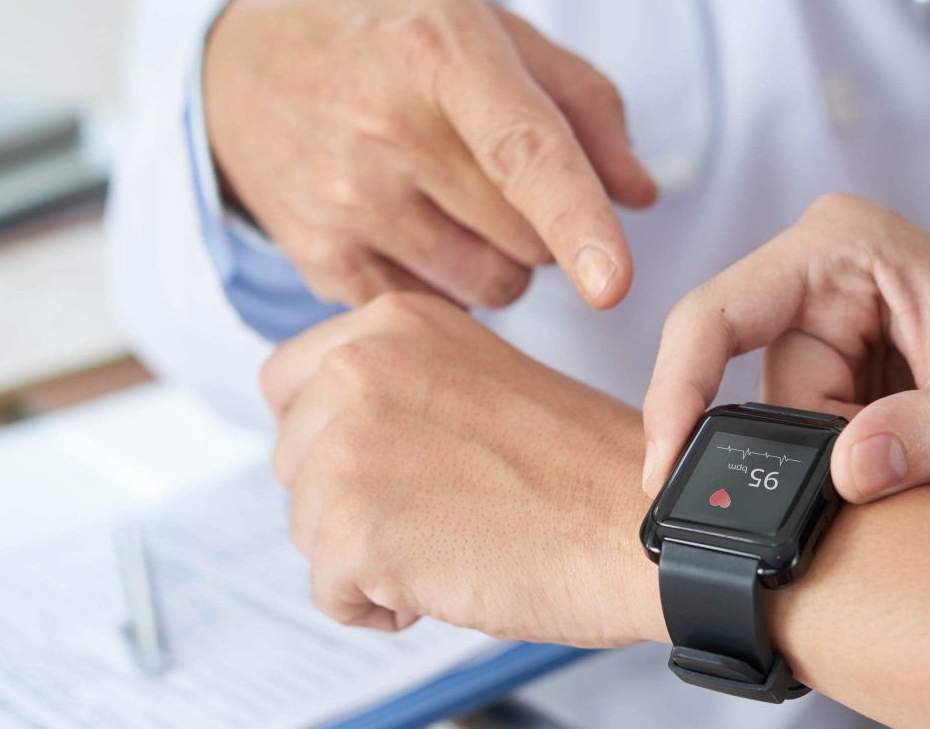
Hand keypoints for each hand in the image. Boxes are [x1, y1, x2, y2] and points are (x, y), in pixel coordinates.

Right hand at [206, 0, 655, 308]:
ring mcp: (344, 201)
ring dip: (501, 259)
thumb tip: (640, 195)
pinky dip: (448, 283)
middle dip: (544, 224)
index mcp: (438, 50)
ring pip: (491, 284)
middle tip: (500, 177)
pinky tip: (412, 228)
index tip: (614, 285)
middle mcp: (384, 129)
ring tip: (454, 202)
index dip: (579, 220)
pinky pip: (433, 307)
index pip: (524, 151)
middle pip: (526, 236)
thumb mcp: (483, 26)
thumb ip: (579, 100)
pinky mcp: (319, 259)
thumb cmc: (382, 36)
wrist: (239, 62)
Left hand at [259, 293, 663, 645]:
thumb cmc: (583, 468)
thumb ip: (396, 384)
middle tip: (440, 505)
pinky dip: (381, 605)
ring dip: (368, 552)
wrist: (641, 527)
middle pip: (292, 461)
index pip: (287, 383)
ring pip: (307, 529)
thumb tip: (327, 424)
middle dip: (349, 498)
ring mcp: (349, 447)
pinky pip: (330, 593)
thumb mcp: (476, 376)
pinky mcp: (354, 528)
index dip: (325, 436)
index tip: (375, 462)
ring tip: (454, 537)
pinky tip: (447, 578)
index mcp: (391, 324)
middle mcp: (358, 370)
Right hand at [642, 194, 929, 502]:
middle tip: (876, 468)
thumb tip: (844, 473)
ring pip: (772, 424)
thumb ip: (924, 433)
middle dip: (801, 444)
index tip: (664, 462)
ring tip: (914, 455)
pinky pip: (796, 437)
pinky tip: (892, 461)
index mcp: (837, 248)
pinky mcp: (829, 373)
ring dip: (831, 460)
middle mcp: (812, 282)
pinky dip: (836, 468)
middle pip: (744, 383)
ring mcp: (818, 329)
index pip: (717, 313)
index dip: (678, 387)